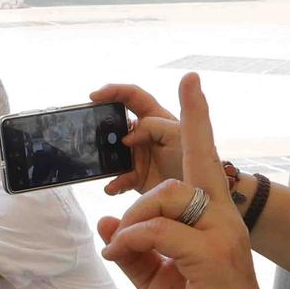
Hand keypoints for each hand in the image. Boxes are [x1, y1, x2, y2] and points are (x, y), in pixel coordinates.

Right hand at [91, 80, 194, 196]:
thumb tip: (127, 137)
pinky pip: (118, 178)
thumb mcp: (178, 134)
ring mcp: (139, 156)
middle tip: (90, 129)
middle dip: (102, 124)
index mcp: (156, 118)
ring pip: (113, 153)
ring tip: (100, 163)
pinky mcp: (136, 178)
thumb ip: (153, 126)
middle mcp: (144, 135)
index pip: (132, 97)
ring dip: (106, 158)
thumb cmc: (196, 159)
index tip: (95, 97)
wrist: (200, 196)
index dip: (114, 91)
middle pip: (117, 124)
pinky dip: (114, 183)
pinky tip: (113, 187)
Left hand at [97, 74, 267, 288]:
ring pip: (167, 197)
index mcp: (214, 218)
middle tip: (121, 230)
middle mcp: (224, 218)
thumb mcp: (157, 279)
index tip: (190, 81)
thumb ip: (135, 249)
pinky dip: (133, 241)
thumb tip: (108, 225)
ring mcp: (221, 235)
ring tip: (122, 250)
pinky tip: (121, 256)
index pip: (205, 157)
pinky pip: (160, 231)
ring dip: (135, 220)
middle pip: (180, 174)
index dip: (197, 119)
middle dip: (140, 197)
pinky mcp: (212, 256)